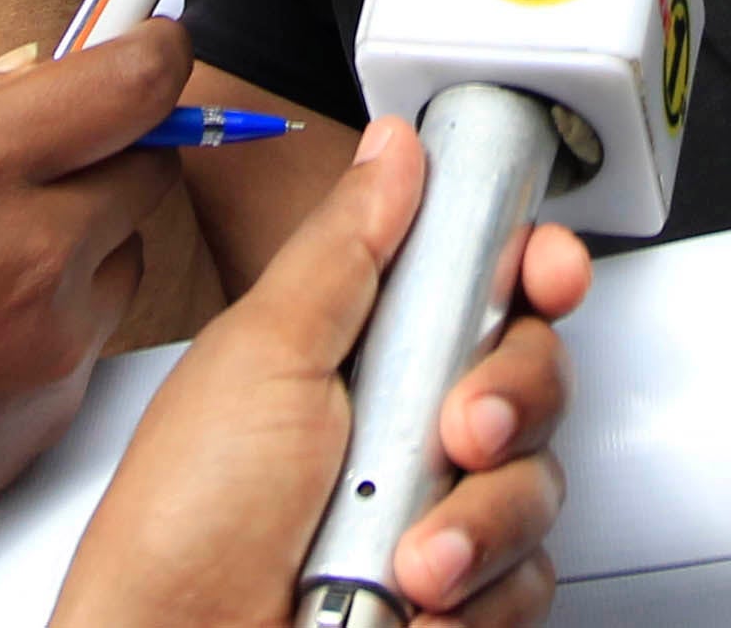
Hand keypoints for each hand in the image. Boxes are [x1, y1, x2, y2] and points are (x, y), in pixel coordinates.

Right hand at [0, 29, 193, 627]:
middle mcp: (29, 248)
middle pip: (151, 161)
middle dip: (115, 144)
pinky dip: (58, 310)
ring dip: (86, 232)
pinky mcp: (65, 402)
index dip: (153, 50)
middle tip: (48, 156)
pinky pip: (95, 323)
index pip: (128, 84)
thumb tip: (28, 71)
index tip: (150, 42)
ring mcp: (57, 335)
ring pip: (129, 244)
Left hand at [51, 114, 592, 627]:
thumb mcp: (260, 356)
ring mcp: (432, 513)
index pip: (481, 280)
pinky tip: (418, 605)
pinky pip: (528, 579)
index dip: (532, 266)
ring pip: (539, 482)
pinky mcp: (456, 598)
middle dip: (510, 402)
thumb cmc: (183, 525)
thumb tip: (394, 149)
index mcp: (360, 347)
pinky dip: (480, 599)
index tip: (548, 271)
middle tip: (457, 432)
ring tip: (408, 559)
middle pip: (532, 373)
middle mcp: (404, 424)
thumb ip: (344, 247)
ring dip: (480, 523)